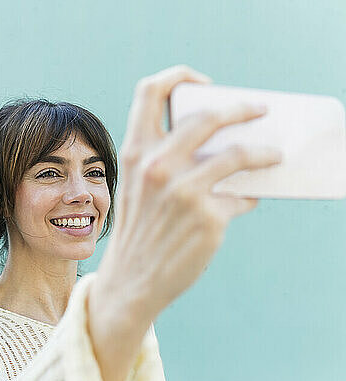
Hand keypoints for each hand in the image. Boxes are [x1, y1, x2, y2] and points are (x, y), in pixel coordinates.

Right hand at [88, 65, 281, 380]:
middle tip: (258, 110)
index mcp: (135, 152)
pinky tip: (246, 199)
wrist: (131, 279)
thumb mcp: (137, 186)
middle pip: (209, 115)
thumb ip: (164, 159)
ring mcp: (184, 191)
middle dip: (241, 107)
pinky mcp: (209, 217)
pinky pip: (241, 196)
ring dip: (263, 151)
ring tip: (274, 154)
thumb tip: (218, 141)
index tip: (203, 82)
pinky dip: (248, 195)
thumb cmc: (137, 230)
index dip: (180, 75)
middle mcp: (158, 165)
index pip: (151, 90)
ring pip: (238, 153)